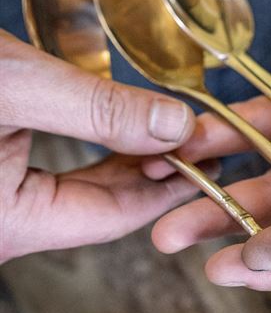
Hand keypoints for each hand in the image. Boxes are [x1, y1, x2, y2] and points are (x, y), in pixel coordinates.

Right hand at [0, 32, 197, 262]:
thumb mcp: (15, 85)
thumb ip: (98, 109)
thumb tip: (176, 125)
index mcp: (11, 223)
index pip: (117, 215)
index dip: (170, 187)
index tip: (209, 159)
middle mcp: (6, 227)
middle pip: (103, 206)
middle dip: (155, 170)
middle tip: (199, 144)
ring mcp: (0, 209)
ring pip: (80, 192)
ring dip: (125, 161)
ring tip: (169, 134)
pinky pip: (55, 179)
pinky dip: (92, 154)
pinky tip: (119, 133)